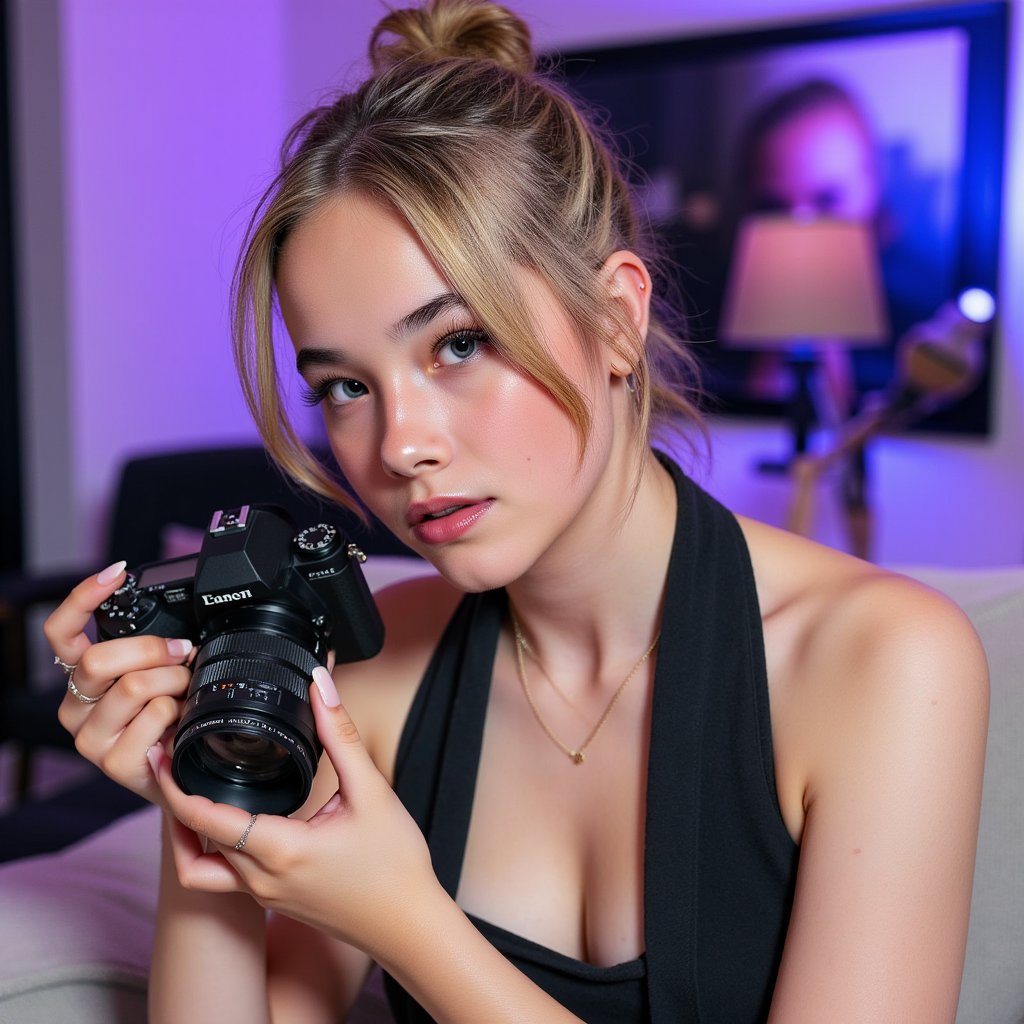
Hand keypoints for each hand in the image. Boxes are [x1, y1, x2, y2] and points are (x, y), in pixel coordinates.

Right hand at [43, 561, 194, 803]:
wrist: (181, 778)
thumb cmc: (170, 720)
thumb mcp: (161, 676)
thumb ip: (157, 650)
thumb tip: (182, 627)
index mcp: (82, 677)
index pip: (62, 632)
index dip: (83, 598)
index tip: (115, 572)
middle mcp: (76, 706)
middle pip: (100, 658)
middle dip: (154, 649)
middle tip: (186, 654)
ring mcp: (91, 737)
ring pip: (133, 686)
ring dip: (174, 682)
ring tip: (187, 693)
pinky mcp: (112, 763)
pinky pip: (153, 716)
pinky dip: (178, 712)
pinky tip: (181, 721)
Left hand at [150, 667, 437, 957]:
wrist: (409, 924)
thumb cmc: (395, 863)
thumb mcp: (372, 791)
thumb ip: (341, 735)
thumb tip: (320, 685)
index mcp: (281, 849)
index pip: (205, 819)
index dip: (175, 786)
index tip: (161, 753)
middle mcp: (262, 879)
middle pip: (193, 840)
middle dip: (175, 799)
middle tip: (170, 759)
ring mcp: (264, 895)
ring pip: (199, 867)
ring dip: (185, 832)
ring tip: (186, 791)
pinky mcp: (273, 901)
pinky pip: (222, 877)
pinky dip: (210, 849)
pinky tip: (227, 822)